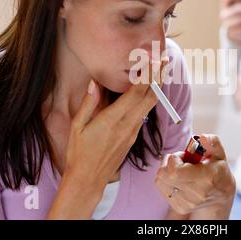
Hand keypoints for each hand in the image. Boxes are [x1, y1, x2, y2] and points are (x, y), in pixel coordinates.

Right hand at [48, 60, 165, 218]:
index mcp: (113, 119)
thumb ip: (89, 103)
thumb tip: (95, 83)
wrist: (88, 180)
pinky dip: (148, 100)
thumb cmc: (79, 153)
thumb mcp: (77, 127)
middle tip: (163, 61)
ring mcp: (132, 132)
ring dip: (155, 88)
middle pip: (150, 97)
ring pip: (149, 106)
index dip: (147, 75)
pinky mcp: (133, 137)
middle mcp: (127, 125)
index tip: (153, 61)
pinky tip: (146, 92)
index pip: (136, 93)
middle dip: (158, 78)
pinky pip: (143, 115)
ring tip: (158, 72)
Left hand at [155, 134, 235, 219]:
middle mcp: (197, 193)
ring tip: (181, 170)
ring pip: (160, 181)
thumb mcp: (219, 153)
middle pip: (164, 175)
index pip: (175, 171)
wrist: (220, 195)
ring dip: (167, 171)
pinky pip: (161, 188)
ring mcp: (188, 203)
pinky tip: (179, 179)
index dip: (174, 159)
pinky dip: (166, 180)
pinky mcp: (180, 207)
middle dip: (169, 162)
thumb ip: (211, 142)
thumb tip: (202, 137)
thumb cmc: (218, 171)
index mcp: (207, 177)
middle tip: (181, 161)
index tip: (183, 156)